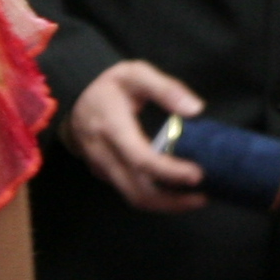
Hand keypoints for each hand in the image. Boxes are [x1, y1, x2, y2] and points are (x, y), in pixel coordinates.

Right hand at [62, 61, 208, 212]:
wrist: (75, 101)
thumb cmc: (110, 87)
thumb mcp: (136, 74)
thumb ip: (165, 89)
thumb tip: (195, 108)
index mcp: (113, 128)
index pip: (141, 159)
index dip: (169, 171)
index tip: (197, 175)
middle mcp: (105, 155)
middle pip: (138, 190)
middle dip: (172, 201)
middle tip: (204, 196)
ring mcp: (103, 169)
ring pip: (134, 198)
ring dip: (166, 205)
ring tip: (196, 200)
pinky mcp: (106, 175)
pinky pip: (130, 193)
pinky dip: (155, 199)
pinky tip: (177, 193)